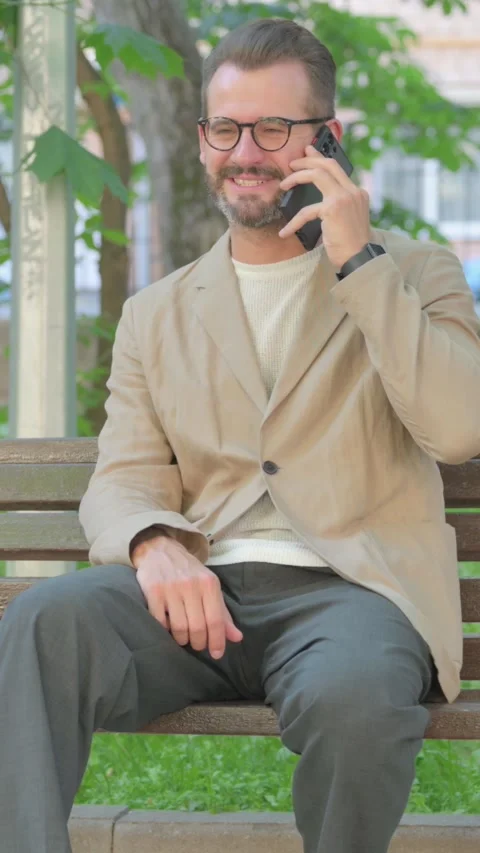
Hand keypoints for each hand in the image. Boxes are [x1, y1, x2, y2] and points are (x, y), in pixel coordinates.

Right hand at [134, 536, 242, 658]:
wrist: (161, 550)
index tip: (216, 654)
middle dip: (199, 643)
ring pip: (179, 627)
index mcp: (209, 584)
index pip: (216, 620)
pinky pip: (160, 621)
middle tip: (197, 644)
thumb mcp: (210, 587)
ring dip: (182, 639)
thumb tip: (237, 638)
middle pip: (198, 627)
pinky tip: (167, 628)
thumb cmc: (189, 573)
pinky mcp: (153, 590)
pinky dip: (165, 630)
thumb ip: (222, 613)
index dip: (217, 641)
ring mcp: (171, 587)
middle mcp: (191, 585)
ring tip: (183, 636)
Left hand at [278, 144, 371, 269]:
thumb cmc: (351, 245)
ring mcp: (344, 198)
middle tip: (292, 163)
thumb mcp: (347, 221)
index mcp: (357, 193)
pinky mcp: (333, 209)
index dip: (320, 158)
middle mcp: (353, 191)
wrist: (360, 259)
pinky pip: (307, 210)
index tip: (308, 152)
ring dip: (297, 177)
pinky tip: (285, 232)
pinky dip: (294, 222)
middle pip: (328, 164)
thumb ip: (337, 208)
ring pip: (317, 174)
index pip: (337, 168)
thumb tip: (319, 205)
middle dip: (307, 160)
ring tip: (283, 185)